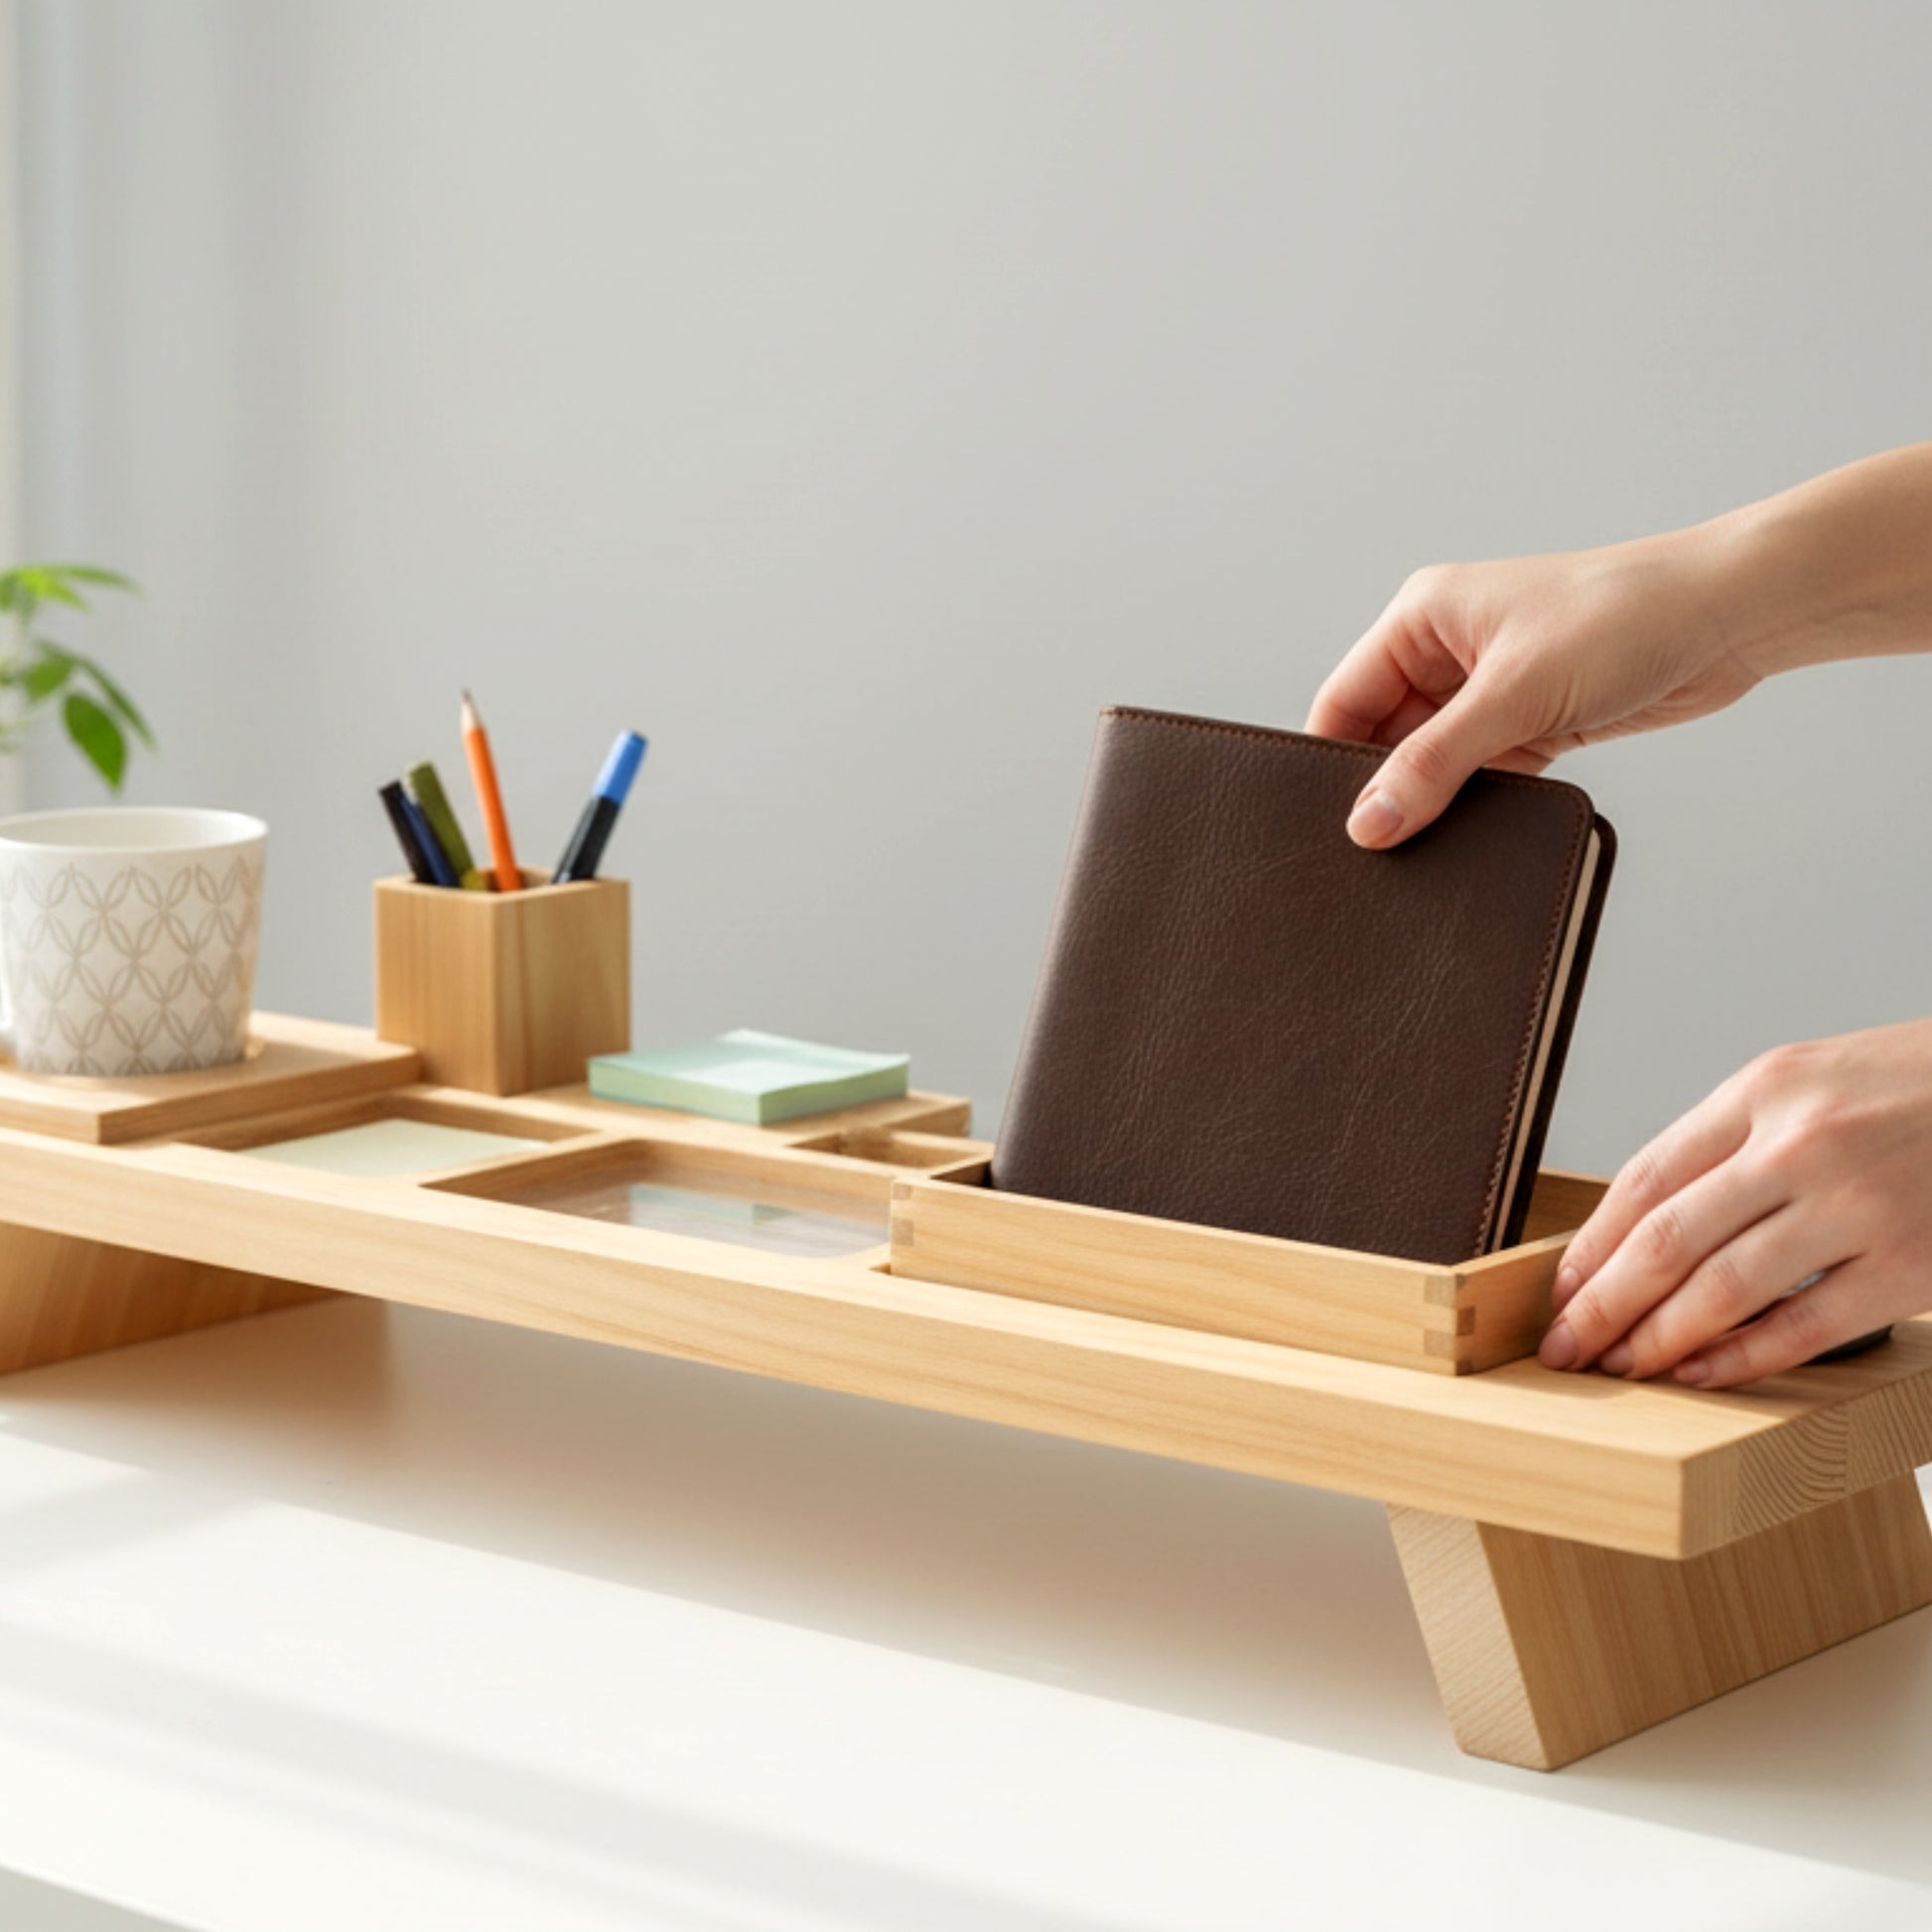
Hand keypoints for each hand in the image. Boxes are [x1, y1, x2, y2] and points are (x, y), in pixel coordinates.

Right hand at [1305, 532, 1763, 847]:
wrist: (1731, 616)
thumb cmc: (1624, 616)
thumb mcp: (1514, 694)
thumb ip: (1434, 763)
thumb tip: (1369, 824)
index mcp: (1421, 618)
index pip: (1343, 701)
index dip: (1331, 764)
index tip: (1325, 827)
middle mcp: (1447, 651)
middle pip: (1383, 738)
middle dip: (1382, 790)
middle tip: (1372, 852)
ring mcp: (1490, 690)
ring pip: (1433, 763)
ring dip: (1433, 802)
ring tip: (1423, 851)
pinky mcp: (1532, 724)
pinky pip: (1482, 777)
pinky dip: (1477, 807)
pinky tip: (1472, 840)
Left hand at [1539, 1018, 1931, 1387]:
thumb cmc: (1909, 1089)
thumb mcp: (1804, 1082)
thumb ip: (1728, 1142)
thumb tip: (1641, 1223)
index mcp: (1762, 1092)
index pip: (1645, 1179)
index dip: (1590, 1245)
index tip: (1556, 1291)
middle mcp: (1800, 1144)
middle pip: (1666, 1239)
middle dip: (1602, 1305)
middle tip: (1564, 1348)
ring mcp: (1855, 1207)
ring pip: (1722, 1289)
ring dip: (1657, 1339)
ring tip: (1621, 1368)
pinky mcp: (1909, 1266)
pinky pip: (1801, 1326)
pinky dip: (1740, 1359)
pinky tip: (1699, 1375)